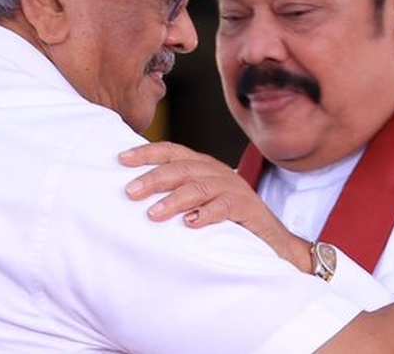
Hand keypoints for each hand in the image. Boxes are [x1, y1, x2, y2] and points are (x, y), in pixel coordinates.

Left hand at [120, 142, 312, 271]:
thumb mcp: (199, 203)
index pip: (172, 152)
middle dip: (154, 178)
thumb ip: (175, 194)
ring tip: (154, 214)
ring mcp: (234, 188)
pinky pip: (225, 206)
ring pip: (200, 186)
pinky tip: (190, 224)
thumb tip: (135, 194)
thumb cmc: (229, 222)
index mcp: (203, 166)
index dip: (147, 153)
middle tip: (130, 192)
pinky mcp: (248, 207)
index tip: (121, 160)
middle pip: (182, 167)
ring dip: (175, 199)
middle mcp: (217, 172)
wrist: (273, 241)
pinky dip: (207, 214)